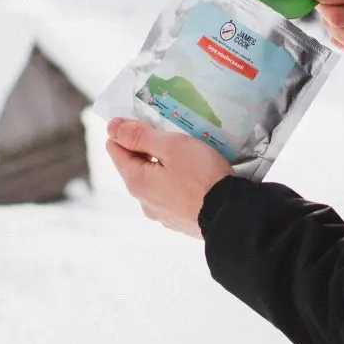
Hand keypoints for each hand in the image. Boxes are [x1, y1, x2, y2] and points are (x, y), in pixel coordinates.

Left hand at [105, 117, 231, 238]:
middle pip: (133, 166)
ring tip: (183, 156)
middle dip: (145, 148)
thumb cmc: (201, 176)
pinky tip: (191, 178)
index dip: (126, 131)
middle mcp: (143, 200)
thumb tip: (112, 127)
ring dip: (160, 166)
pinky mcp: (178, 221)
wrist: (231, 215)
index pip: (115, 148)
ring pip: (152, 182)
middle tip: (169, 135)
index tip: (148, 122)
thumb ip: (139, 136)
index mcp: (136, 180)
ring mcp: (161, 214)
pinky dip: (173, 183)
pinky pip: (168, 195)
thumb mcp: (171, 146)